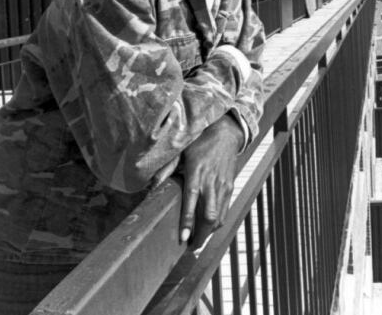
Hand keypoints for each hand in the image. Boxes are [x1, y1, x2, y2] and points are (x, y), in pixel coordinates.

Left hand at [179, 113, 243, 246]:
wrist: (226, 133)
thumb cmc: (200, 141)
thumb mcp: (181, 151)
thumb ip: (166, 170)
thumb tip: (151, 186)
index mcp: (197, 173)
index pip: (192, 202)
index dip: (187, 222)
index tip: (183, 238)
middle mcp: (211, 181)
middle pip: (210, 215)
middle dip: (201, 235)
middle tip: (191, 247)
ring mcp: (223, 185)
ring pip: (219, 216)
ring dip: (209, 232)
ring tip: (198, 241)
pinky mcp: (230, 186)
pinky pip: (226, 210)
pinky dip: (218, 222)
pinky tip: (209, 226)